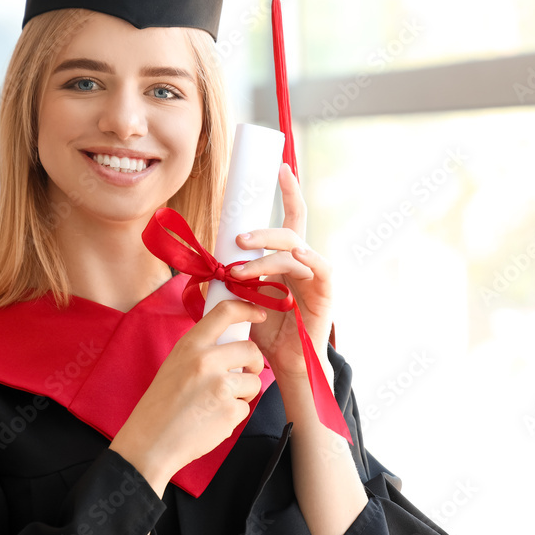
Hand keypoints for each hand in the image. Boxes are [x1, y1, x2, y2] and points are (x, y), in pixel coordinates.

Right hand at [109, 300, 265, 492]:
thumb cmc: (161, 405)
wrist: (151, 442)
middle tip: (245, 372)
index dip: (247, 309)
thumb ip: (202, 350)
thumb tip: (232, 342)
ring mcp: (220, 386)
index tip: (258, 314)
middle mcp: (206, 361)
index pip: (224, 312)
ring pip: (254, 381)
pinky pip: (246, 407)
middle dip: (254, 362)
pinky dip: (234, 414)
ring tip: (218, 402)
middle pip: (251, 349)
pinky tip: (213, 419)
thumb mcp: (175, 364)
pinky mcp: (230, 411)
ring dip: (243, 392)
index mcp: (190, 345)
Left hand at [231, 163, 332, 383]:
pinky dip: (304, 258)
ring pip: (293, 250)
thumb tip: (208, 268)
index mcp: (288, 260)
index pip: (290, 220)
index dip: (288, 192)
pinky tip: (293, 255)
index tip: (281, 167)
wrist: (287, 367)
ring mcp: (317, 275)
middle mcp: (305, 262)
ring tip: (240, 270)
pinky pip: (319, 266)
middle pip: (288, 231)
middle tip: (237, 240)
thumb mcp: (243, 303)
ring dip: (264, 258)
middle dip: (261, 232)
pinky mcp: (326, 291)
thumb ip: (231, 282)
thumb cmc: (267, 335)